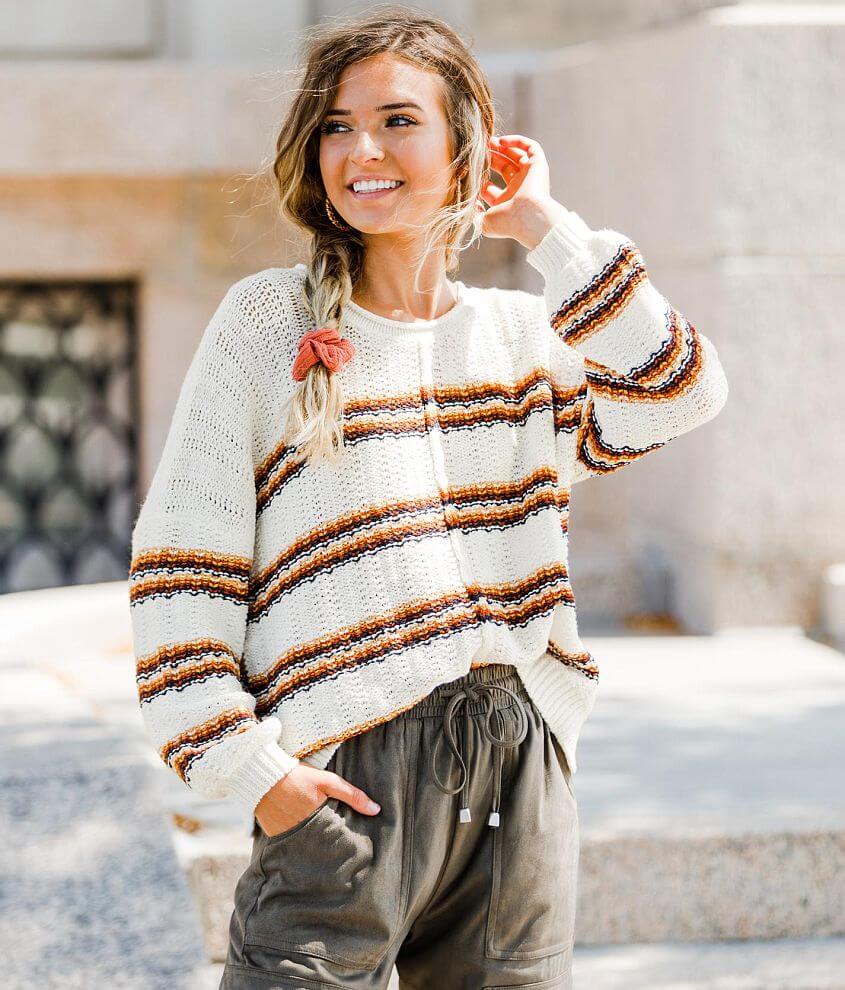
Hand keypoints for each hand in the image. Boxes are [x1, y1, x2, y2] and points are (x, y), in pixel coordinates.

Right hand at [255, 763, 380, 837]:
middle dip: (330, 847)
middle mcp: (303, 833)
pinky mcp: (274, 837)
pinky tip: (303, 837)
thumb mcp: (327, 781)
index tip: (355, 849)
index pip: (337, 840)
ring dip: (314, 845)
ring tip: (321, 844)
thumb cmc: (297, 776)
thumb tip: (376, 810)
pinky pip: (290, 844)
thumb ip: (352, 795)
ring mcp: (287, 837)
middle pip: (322, 846)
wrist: (262, 775)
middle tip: (341, 853)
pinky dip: (297, 842)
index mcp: (318, 820)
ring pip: (307, 846)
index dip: (345, 843)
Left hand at [476, 135, 573, 249]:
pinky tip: (502, 141)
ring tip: (489, 141)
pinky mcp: (538, 165)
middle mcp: (519, 189)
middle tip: (480, 151)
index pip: (491, 189)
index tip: (470, 173)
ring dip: (503, 148)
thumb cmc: (507, 222)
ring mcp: (530, 177)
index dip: (480, 180)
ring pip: (517, 156)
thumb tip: (473, 205)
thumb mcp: (485, 223)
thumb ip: (475, 216)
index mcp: (507, 203)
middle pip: (504, 169)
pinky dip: (517, 141)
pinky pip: (531, 148)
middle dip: (491, 159)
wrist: (528, 217)